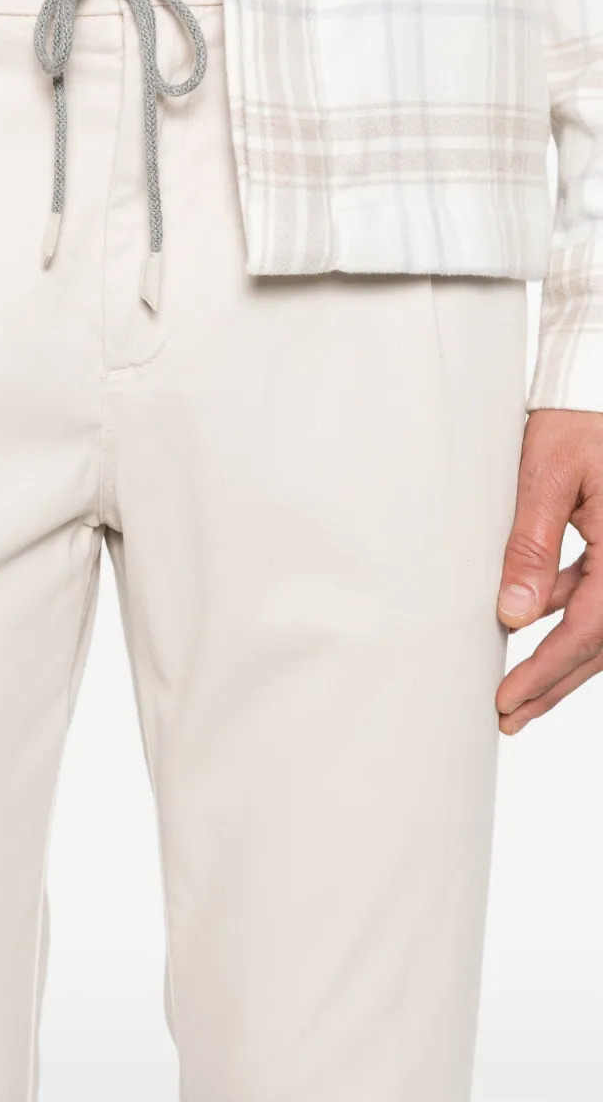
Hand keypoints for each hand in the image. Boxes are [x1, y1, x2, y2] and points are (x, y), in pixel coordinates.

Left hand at [497, 408, 602, 734]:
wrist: (597, 384)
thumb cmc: (577, 419)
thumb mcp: (545, 476)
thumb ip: (531, 546)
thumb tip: (515, 615)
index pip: (591, 629)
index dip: (547, 671)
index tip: (508, 700)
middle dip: (555, 683)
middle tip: (509, 717)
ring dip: (563, 658)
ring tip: (516, 691)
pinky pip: (600, 594)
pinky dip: (569, 615)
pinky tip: (530, 624)